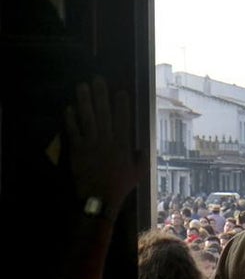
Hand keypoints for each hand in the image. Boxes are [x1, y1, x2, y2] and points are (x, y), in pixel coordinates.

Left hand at [65, 77, 143, 215]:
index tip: (120, 90)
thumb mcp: (139, 172)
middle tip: (98, 80)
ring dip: (84, 101)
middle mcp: (106, 141)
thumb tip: (141, 146)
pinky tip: (69, 107)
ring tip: (82, 86)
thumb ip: (140, 157)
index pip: (123, 120)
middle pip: (103, 114)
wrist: (98, 198)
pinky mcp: (77, 150)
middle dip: (101, 95)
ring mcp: (90, 144)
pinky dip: (71, 119)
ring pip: (87, 119)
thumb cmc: (120, 185)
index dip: (121, 104)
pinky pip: (74, 132)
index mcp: (123, 145)